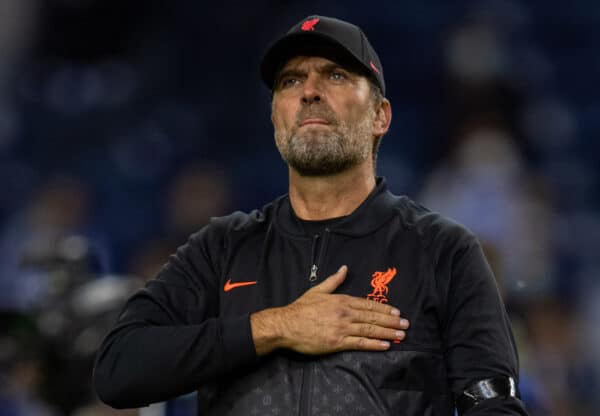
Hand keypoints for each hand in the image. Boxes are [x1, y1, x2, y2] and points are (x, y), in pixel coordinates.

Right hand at [250, 265, 409, 355]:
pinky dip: (374, 344)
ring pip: (369, 330)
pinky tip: (385, 345)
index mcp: (341, 300)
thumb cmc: (301, 308)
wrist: (286, 325)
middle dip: (391, 321)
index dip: (384, 309)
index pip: (367, 304)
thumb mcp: (318, 290)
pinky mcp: (337, 342)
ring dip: (387, 332)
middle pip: (372, 317)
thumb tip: (344, 268)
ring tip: (401, 335)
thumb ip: (334, 280)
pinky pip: (360, 343)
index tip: (397, 312)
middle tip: (405, 324)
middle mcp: (344, 313)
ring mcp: (342, 328)